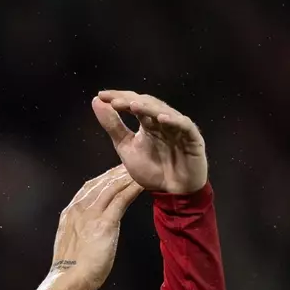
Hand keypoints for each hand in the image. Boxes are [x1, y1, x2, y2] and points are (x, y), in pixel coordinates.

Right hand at [49, 166, 143, 289]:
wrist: (67, 280)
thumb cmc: (71, 270)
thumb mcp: (71, 243)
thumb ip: (80, 231)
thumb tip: (90, 231)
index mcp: (70, 213)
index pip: (88, 188)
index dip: (103, 178)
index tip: (115, 173)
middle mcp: (79, 209)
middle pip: (100, 183)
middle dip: (116, 172)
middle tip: (131, 166)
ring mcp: (91, 215)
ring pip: (111, 187)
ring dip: (126, 177)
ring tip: (140, 170)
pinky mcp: (105, 223)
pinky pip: (121, 199)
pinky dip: (132, 189)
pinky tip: (142, 184)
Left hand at [92, 91, 206, 193]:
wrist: (172, 193)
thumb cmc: (152, 170)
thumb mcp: (126, 148)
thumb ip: (113, 126)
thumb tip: (96, 102)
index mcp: (148, 122)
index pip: (133, 103)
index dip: (119, 97)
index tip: (101, 96)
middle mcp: (163, 121)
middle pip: (148, 103)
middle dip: (130, 101)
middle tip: (114, 101)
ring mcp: (178, 128)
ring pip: (164, 112)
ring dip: (149, 108)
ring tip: (133, 105)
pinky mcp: (193, 138)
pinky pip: (184, 126)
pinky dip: (173, 121)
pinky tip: (161, 119)